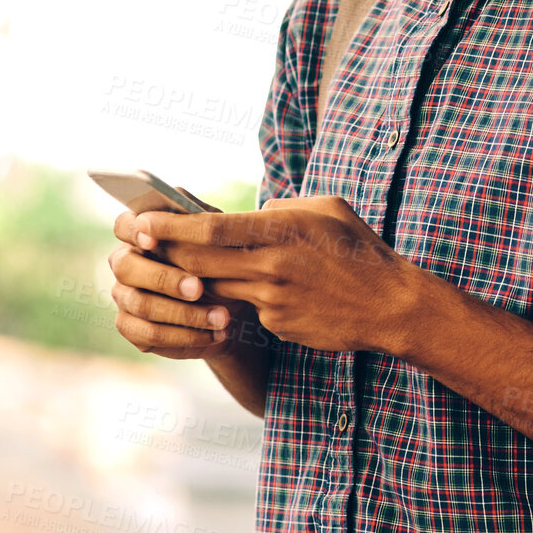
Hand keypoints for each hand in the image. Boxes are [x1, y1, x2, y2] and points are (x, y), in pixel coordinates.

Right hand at [108, 210, 259, 359]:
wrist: (233, 305)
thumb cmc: (223, 262)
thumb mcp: (221, 239)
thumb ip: (202, 224)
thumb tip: (190, 217)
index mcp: (142, 234)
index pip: (124, 225)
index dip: (134, 231)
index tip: (153, 241)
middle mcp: (126, 264)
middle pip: (126, 268)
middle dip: (164, 279)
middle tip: (199, 288)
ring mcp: (124, 297)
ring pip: (142, 305)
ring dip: (185, 314)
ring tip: (222, 318)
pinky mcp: (131, 327)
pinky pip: (150, 334)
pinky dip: (185, 336)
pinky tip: (214, 334)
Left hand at [133, 195, 422, 353]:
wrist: (391, 306)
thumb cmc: (361, 251)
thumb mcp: (328, 210)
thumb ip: (284, 208)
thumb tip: (253, 211)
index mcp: (284, 230)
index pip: (211, 228)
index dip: (170, 226)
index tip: (141, 221)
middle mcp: (273, 265)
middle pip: (200, 261)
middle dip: (167, 253)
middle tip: (144, 245)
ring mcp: (274, 299)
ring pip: (218, 286)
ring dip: (199, 278)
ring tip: (190, 267)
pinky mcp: (277, 324)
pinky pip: (248, 308)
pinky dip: (244, 299)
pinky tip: (262, 293)